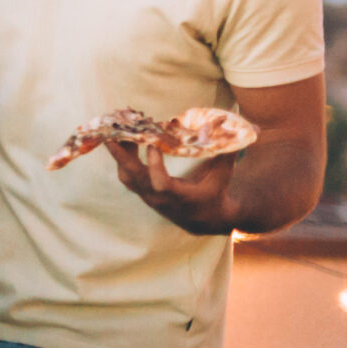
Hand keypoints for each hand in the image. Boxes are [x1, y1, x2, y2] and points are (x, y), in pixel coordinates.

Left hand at [105, 140, 239, 234]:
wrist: (203, 220)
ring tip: (120, 129)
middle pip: (133, 178)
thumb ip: (226, 152)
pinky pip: (126, 175)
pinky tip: (125, 140)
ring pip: (126, 175)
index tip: (153, 144)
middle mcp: (158, 198)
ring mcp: (147, 196)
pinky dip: (122, 157)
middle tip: (113, 131)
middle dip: (121, 155)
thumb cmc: (215, 194)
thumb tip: (233, 127)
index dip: (154, 165)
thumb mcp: (223, 175)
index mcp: (178, 196)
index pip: (160, 183)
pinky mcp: (142, 192)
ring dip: (120, 153)